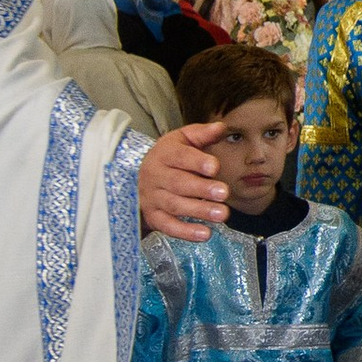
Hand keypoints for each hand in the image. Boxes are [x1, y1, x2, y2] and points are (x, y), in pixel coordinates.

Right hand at [139, 121, 228, 238]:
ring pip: (175, 205)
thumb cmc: (169, 158)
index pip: (179, 157)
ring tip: (222, 214)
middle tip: (224, 193)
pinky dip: (185, 232)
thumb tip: (221, 127)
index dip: (197, 162)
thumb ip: (202, 134)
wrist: (137, 180)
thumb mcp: (181, 141)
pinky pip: (168, 226)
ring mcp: (153, 198)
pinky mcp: (154, 217)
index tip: (215, 167)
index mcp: (163, 154)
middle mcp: (155, 176)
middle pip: (178, 183)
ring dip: (199, 210)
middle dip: (202, 189)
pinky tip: (205, 234)